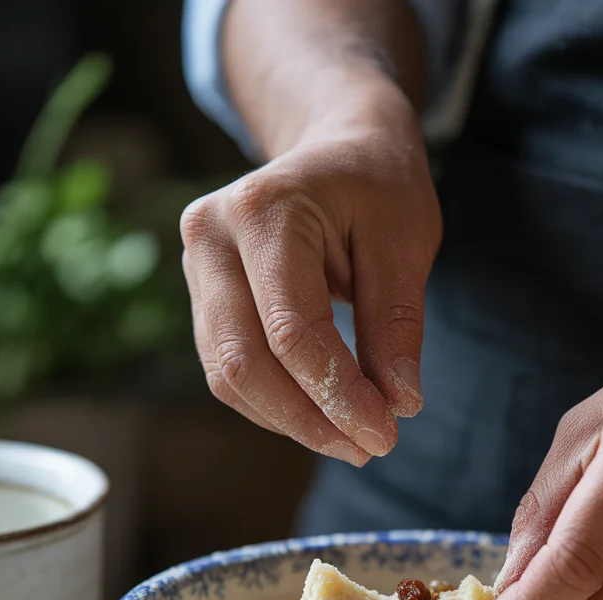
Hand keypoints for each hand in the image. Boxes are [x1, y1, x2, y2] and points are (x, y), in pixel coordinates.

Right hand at [180, 95, 441, 464]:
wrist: (337, 145)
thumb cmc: (377, 186)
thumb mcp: (406, 241)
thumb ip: (397, 324)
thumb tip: (398, 404)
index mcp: (263, 210)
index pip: (293, 331)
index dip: (339, 395)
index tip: (386, 436)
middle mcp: (211, 236)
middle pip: (245, 362)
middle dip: (308, 420)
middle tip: (369, 449)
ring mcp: (196, 267)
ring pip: (229, 375)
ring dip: (291, 421)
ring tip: (353, 440)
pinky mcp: (203, 297)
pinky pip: (229, 370)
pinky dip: (276, 404)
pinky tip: (323, 415)